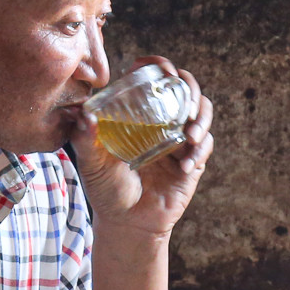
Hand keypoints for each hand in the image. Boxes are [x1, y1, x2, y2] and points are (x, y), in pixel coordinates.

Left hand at [72, 56, 213, 237]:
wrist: (126, 222)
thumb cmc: (106, 188)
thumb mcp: (91, 162)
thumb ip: (85, 139)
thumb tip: (84, 114)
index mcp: (138, 113)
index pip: (154, 78)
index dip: (160, 67)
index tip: (159, 69)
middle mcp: (162, 120)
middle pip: (186, 88)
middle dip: (189, 87)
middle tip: (183, 100)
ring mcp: (179, 139)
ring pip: (202, 112)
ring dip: (201, 118)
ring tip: (189, 135)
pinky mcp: (193, 161)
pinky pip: (205, 146)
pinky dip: (200, 151)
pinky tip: (185, 165)